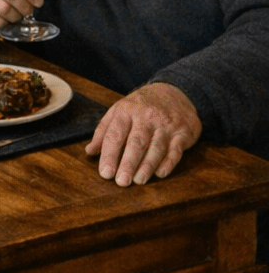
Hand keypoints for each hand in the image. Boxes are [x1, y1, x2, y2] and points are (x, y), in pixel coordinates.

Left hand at [86, 82, 201, 186]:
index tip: (105, 172)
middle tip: (121, 181)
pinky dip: (169, 162)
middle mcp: (147, 117)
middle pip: (137, 142)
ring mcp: (166, 124)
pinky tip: (160, 173)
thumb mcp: (119, 111)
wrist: (175, 91)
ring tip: (138, 180)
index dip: (110, 154)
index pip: (116, 134)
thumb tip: (89, 152)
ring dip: (147, 165)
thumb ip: (104, 131)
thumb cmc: (141, 106)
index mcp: (126, 111)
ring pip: (156, 147)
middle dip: (128, 163)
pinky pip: (176, 149)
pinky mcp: (182, 132)